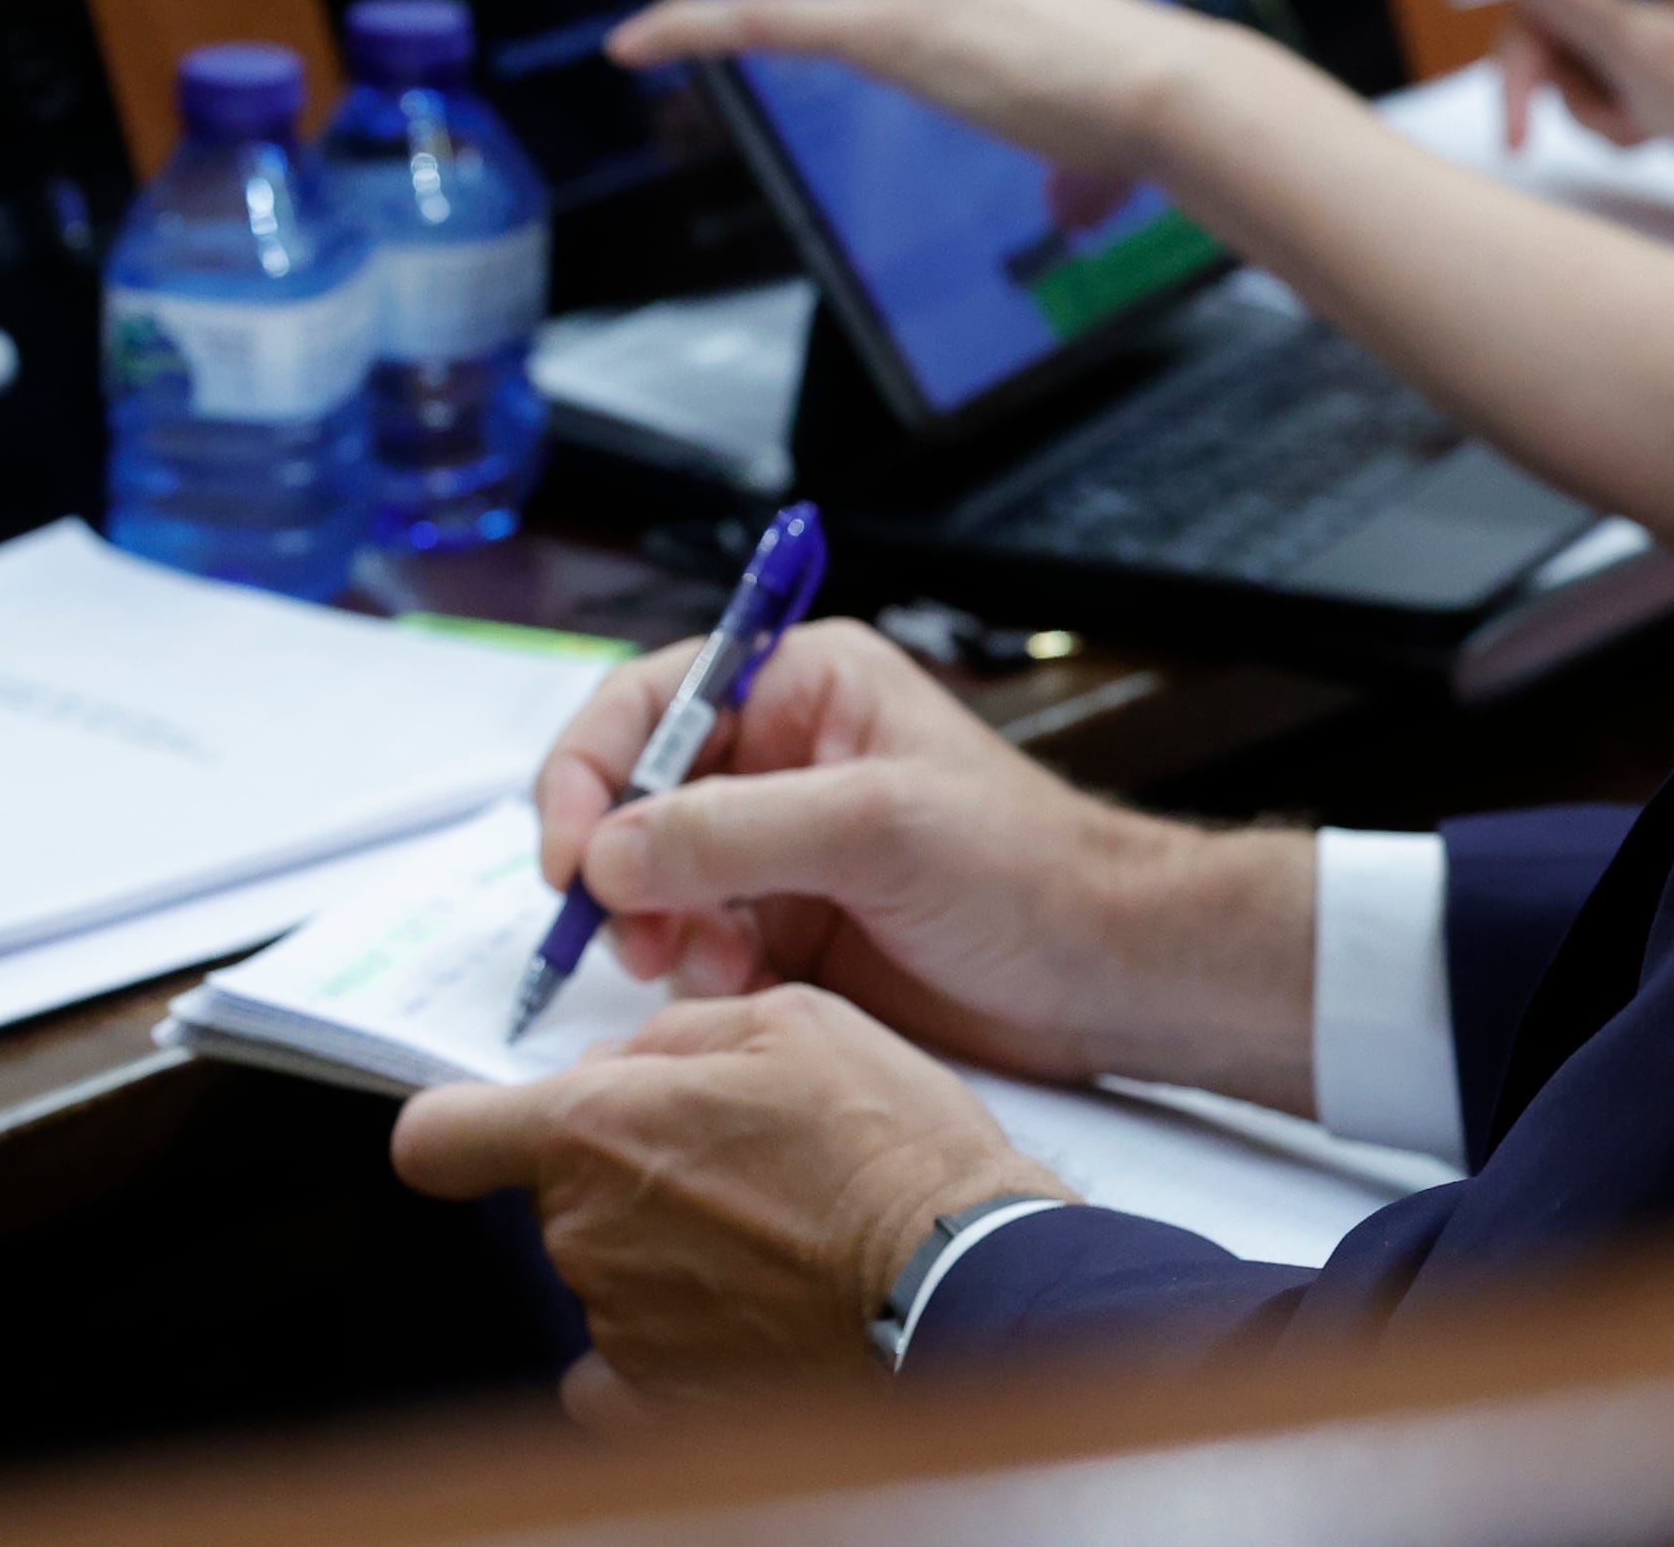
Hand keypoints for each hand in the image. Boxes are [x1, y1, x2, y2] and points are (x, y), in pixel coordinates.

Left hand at [392, 986, 1064, 1414]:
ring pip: (604, 1272)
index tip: (491, 1133)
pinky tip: (743, 1319)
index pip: (440, 1138)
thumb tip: (626, 1060)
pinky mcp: (657, 1404)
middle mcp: (586, 1234)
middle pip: (554, 1197)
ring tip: (768, 1240)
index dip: (461, 1129)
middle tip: (727, 1165)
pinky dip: (669, 1347)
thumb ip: (677, 1035)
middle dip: (620, 1175)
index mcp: (596, 1131)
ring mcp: (617, 1327)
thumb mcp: (796, 1021)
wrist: (960, 1284)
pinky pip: (623, 1371)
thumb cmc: (889, 1154)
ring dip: (661, 1254)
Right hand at [529, 616, 1313, 1104]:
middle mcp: (780, 759)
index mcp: (804, 687)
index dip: (591, 773)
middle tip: (632, 935)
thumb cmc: (1030, 871)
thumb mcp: (879, 829)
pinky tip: (744, 985)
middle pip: (635, 799)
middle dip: (617, 868)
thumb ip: (735, 832)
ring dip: (658, 927)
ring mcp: (781, 848)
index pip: (649, 704)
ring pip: (655, 881)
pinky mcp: (790, 927)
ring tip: (709, 964)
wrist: (1105, 976)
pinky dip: (698, 970)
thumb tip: (608, 851)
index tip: (569, 856)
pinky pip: (696, 942)